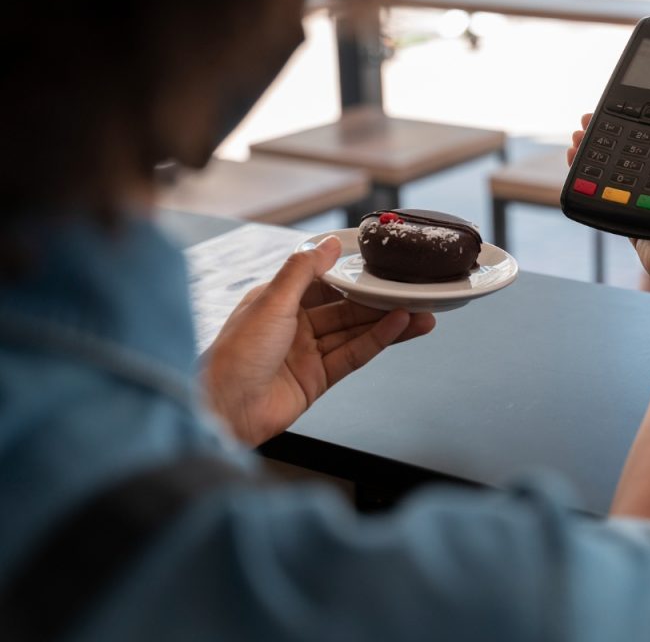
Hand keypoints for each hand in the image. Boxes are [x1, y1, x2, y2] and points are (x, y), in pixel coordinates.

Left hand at [203, 236, 435, 445]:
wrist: (224, 409)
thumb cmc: (234, 355)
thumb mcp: (271, 302)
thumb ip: (304, 271)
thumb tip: (329, 244)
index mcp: (277, 302)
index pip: (323, 281)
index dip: (353, 274)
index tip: (381, 265)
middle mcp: (294, 326)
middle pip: (346, 308)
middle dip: (379, 300)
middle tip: (410, 290)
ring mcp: (308, 353)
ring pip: (355, 331)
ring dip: (388, 321)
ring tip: (420, 311)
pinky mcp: (318, 379)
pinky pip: (354, 354)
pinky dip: (378, 340)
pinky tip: (400, 327)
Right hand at [568, 87, 649, 295]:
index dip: (644, 109)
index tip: (622, 96)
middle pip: (636, 141)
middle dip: (610, 126)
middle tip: (590, 117)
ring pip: (617, 163)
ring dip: (595, 147)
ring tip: (578, 136)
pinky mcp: (633, 212)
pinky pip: (607, 190)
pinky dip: (590, 175)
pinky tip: (576, 162)